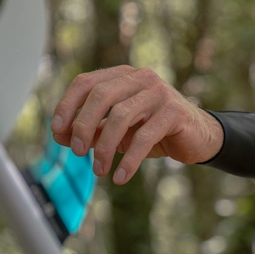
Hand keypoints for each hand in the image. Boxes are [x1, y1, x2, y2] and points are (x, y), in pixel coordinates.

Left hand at [50, 65, 223, 184]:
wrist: (197, 138)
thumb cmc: (153, 131)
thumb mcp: (118, 131)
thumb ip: (92, 130)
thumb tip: (60, 135)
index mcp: (122, 76)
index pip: (85, 82)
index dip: (67, 105)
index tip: (57, 130)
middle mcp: (140, 78)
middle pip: (100, 95)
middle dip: (83, 125)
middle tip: (78, 152)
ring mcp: (159, 92)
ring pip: (121, 115)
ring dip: (105, 146)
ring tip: (100, 169)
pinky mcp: (174, 112)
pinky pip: (145, 136)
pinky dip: (130, 160)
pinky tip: (120, 177)